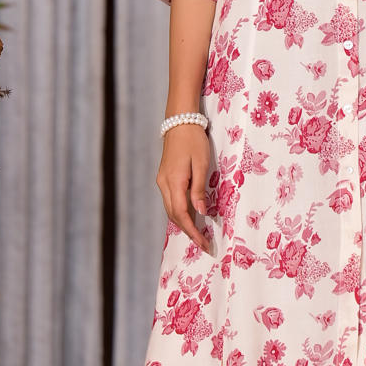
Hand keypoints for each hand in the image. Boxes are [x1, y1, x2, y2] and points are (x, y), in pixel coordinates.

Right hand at [156, 124, 211, 253]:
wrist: (179, 122)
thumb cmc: (193, 141)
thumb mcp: (201, 164)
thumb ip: (199, 189)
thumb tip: (201, 212)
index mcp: (174, 182)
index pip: (182, 215)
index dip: (192, 231)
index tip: (203, 243)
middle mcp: (164, 184)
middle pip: (174, 216)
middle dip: (188, 231)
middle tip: (203, 243)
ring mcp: (162, 181)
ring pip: (171, 209)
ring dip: (183, 223)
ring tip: (198, 234)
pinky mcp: (164, 178)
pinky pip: (170, 201)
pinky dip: (179, 212)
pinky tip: (190, 216)